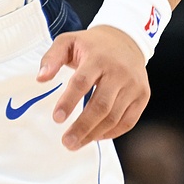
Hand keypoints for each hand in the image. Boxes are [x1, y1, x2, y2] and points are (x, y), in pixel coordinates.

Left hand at [37, 25, 149, 150]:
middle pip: (101, 106)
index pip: (82, 82)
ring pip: (114, 117)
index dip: (69, 102)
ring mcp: (133, 85)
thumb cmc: (92, 45)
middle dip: (82, 127)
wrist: (126, 40)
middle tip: (67, 142)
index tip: (57, 118)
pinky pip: (128, 121)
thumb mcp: (68, 42)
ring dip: (94, 134)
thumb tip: (41, 78)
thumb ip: (52, 58)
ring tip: (76, 143)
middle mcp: (119, 72)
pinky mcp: (142, 95)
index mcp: (98, 57)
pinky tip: (96, 136)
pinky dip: (112, 133)